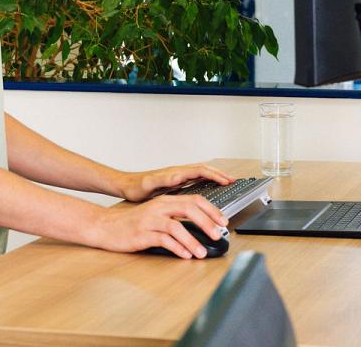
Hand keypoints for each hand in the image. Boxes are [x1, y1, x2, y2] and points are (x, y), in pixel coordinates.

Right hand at [87, 194, 228, 258]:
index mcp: (165, 201)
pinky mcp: (143, 233)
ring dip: (193, 240)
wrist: (105, 226)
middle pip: (189, 209)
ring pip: (177, 226)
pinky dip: (177, 248)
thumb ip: (174, 218)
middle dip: (207, 222)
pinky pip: (163, 240)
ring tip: (202, 252)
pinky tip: (184, 255)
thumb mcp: (155, 215)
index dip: (211, 210)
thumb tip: (198, 229)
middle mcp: (159, 207)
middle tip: (218, 234)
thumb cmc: (132, 223)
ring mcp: (151, 219)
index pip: (194, 200)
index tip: (223, 221)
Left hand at [117, 163, 232, 202]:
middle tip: (233, 181)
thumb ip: (163, 179)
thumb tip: (178, 176)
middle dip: (219, 174)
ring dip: (214, 177)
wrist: (127, 186)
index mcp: (176, 173)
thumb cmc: (136, 186)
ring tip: (226, 183)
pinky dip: (206, 182)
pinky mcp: (175, 183)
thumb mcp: (149, 184)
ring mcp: (177, 177)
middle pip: (204, 170)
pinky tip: (209, 189)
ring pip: (201, 174)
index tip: (227, 181)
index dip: (215, 176)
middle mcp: (178, 173)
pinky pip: (195, 180)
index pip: (201, 171)